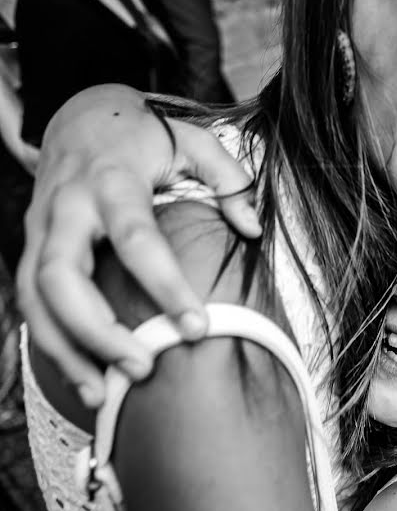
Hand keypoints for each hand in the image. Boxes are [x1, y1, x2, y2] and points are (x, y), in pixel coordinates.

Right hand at [16, 84, 260, 406]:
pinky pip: (29, 303)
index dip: (164, 285)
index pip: (136, 239)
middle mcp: (67, 207)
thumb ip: (228, 177)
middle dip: (98, 330)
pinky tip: (81, 376)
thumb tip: (252, 228)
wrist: (80, 116)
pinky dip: (51, 344)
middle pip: (63, 277)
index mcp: (112, 181)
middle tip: (142, 368)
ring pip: (34, 298)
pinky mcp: (31, 247)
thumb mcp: (192, 139)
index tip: (197, 327)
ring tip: (101, 395)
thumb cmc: (144, 136)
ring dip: (65, 350)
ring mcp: (41, 229)